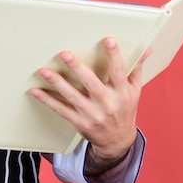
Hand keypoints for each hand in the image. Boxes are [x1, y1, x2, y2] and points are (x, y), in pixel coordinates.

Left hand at [29, 38, 150, 164]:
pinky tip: (36, 91)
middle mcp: (108, 103)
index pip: (119, 72)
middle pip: (91, 83)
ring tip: (44, 70)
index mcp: (122, 93)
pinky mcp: (79, 122)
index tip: (109, 40)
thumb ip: (136, 68)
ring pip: (72, 96)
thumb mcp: (134, 90)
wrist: (118, 142)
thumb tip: (146, 48)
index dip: (115, 56)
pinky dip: (47, 100)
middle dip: (77, 68)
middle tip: (64, 54)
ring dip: (57, 82)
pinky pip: (61, 109)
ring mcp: (92, 114)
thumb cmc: (125, 110)